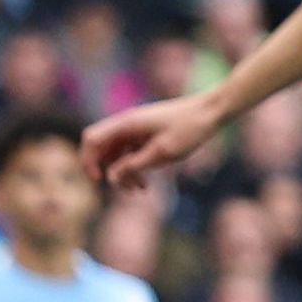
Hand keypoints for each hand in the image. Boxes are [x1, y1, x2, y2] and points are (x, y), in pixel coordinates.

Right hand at [82, 92, 225, 192]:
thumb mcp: (162, 153)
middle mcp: (127, 123)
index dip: (88, 161)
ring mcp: (137, 127)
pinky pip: (131, 150)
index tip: (99, 180)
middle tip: (124, 190)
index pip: (91, 139)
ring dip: (124, 171)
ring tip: (140, 190)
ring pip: (118, 152)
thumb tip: (111, 178)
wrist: (213, 111)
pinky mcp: (148, 132)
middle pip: (102, 148)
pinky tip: (146, 183)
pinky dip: (135, 166)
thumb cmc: (189, 130)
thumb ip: (134, 166)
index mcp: (126, 123)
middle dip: (109, 170)